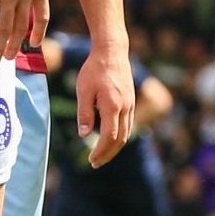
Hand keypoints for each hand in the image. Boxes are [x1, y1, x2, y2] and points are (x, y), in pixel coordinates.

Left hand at [76, 40, 135, 167]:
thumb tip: (83, 135)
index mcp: (112, 105)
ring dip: (115, 147)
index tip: (91, 159)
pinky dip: (119, 136)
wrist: (112, 51)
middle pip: (120, 139)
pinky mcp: (131, 101)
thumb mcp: (83, 90)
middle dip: (108, 154)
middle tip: (95, 163)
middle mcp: (125, 107)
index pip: (109, 137)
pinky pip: (128, 124)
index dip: (100, 151)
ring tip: (101, 155)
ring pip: (126, 133)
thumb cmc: (94, 69)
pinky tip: (109, 139)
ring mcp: (130, 104)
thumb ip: (84, 113)